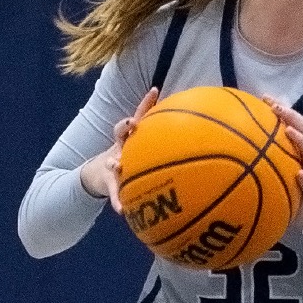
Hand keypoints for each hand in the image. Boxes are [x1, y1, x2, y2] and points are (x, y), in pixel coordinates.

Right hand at [81, 86, 158, 211]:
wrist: (100, 175)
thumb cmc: (132, 160)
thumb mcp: (145, 151)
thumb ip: (167, 142)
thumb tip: (202, 130)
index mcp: (132, 137)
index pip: (138, 115)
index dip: (146, 102)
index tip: (155, 91)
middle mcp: (120, 147)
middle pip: (119, 131)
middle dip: (125, 126)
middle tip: (132, 123)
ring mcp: (112, 164)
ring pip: (110, 161)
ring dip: (113, 163)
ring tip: (116, 166)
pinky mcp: (110, 183)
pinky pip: (114, 194)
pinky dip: (117, 202)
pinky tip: (121, 211)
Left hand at [263, 97, 302, 232]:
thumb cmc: (286, 187)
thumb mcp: (274, 168)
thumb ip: (262, 153)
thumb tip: (235, 137)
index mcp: (299, 149)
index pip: (295, 123)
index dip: (283, 109)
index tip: (265, 98)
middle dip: (293, 118)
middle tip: (277, 109)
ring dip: (301, 141)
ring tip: (288, 131)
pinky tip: (297, 174)